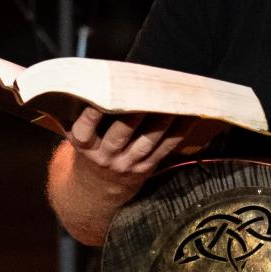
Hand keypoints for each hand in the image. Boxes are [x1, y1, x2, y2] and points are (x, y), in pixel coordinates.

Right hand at [64, 107, 193, 188]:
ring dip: (160, 124)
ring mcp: (127, 164)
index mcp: (85, 147)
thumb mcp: (81, 138)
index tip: (99, 100)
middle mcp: (105, 157)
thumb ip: (87, 118)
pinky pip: (164, 150)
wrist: (99, 188)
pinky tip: (189, 119)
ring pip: (145, 143)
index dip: (90, 117)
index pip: (84, 132)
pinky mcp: (145, 168)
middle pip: (118, 137)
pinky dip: (177, 134)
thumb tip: (97, 83)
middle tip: (144, 96)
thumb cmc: (92, 150)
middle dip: (132, 118)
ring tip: (172, 105)